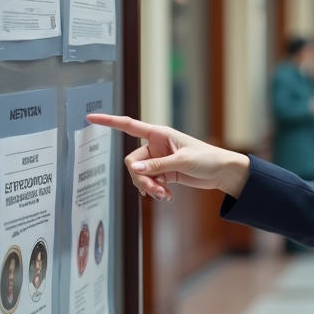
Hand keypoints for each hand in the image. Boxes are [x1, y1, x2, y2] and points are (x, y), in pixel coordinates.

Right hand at [86, 114, 250, 200]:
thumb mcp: (183, 161)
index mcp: (159, 134)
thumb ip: (157, 165)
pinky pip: (149, 183)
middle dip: (140, 178)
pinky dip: (155, 190)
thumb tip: (134, 169)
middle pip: (132, 162)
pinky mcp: (163, 173)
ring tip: (163, 195)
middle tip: (154, 190)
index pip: (128, 126)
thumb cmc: (207, 158)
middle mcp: (155, 146)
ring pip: (139, 175)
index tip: (90, 118)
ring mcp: (158, 160)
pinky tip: (166, 196)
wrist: (222, 172)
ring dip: (148, 187)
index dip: (109, 121)